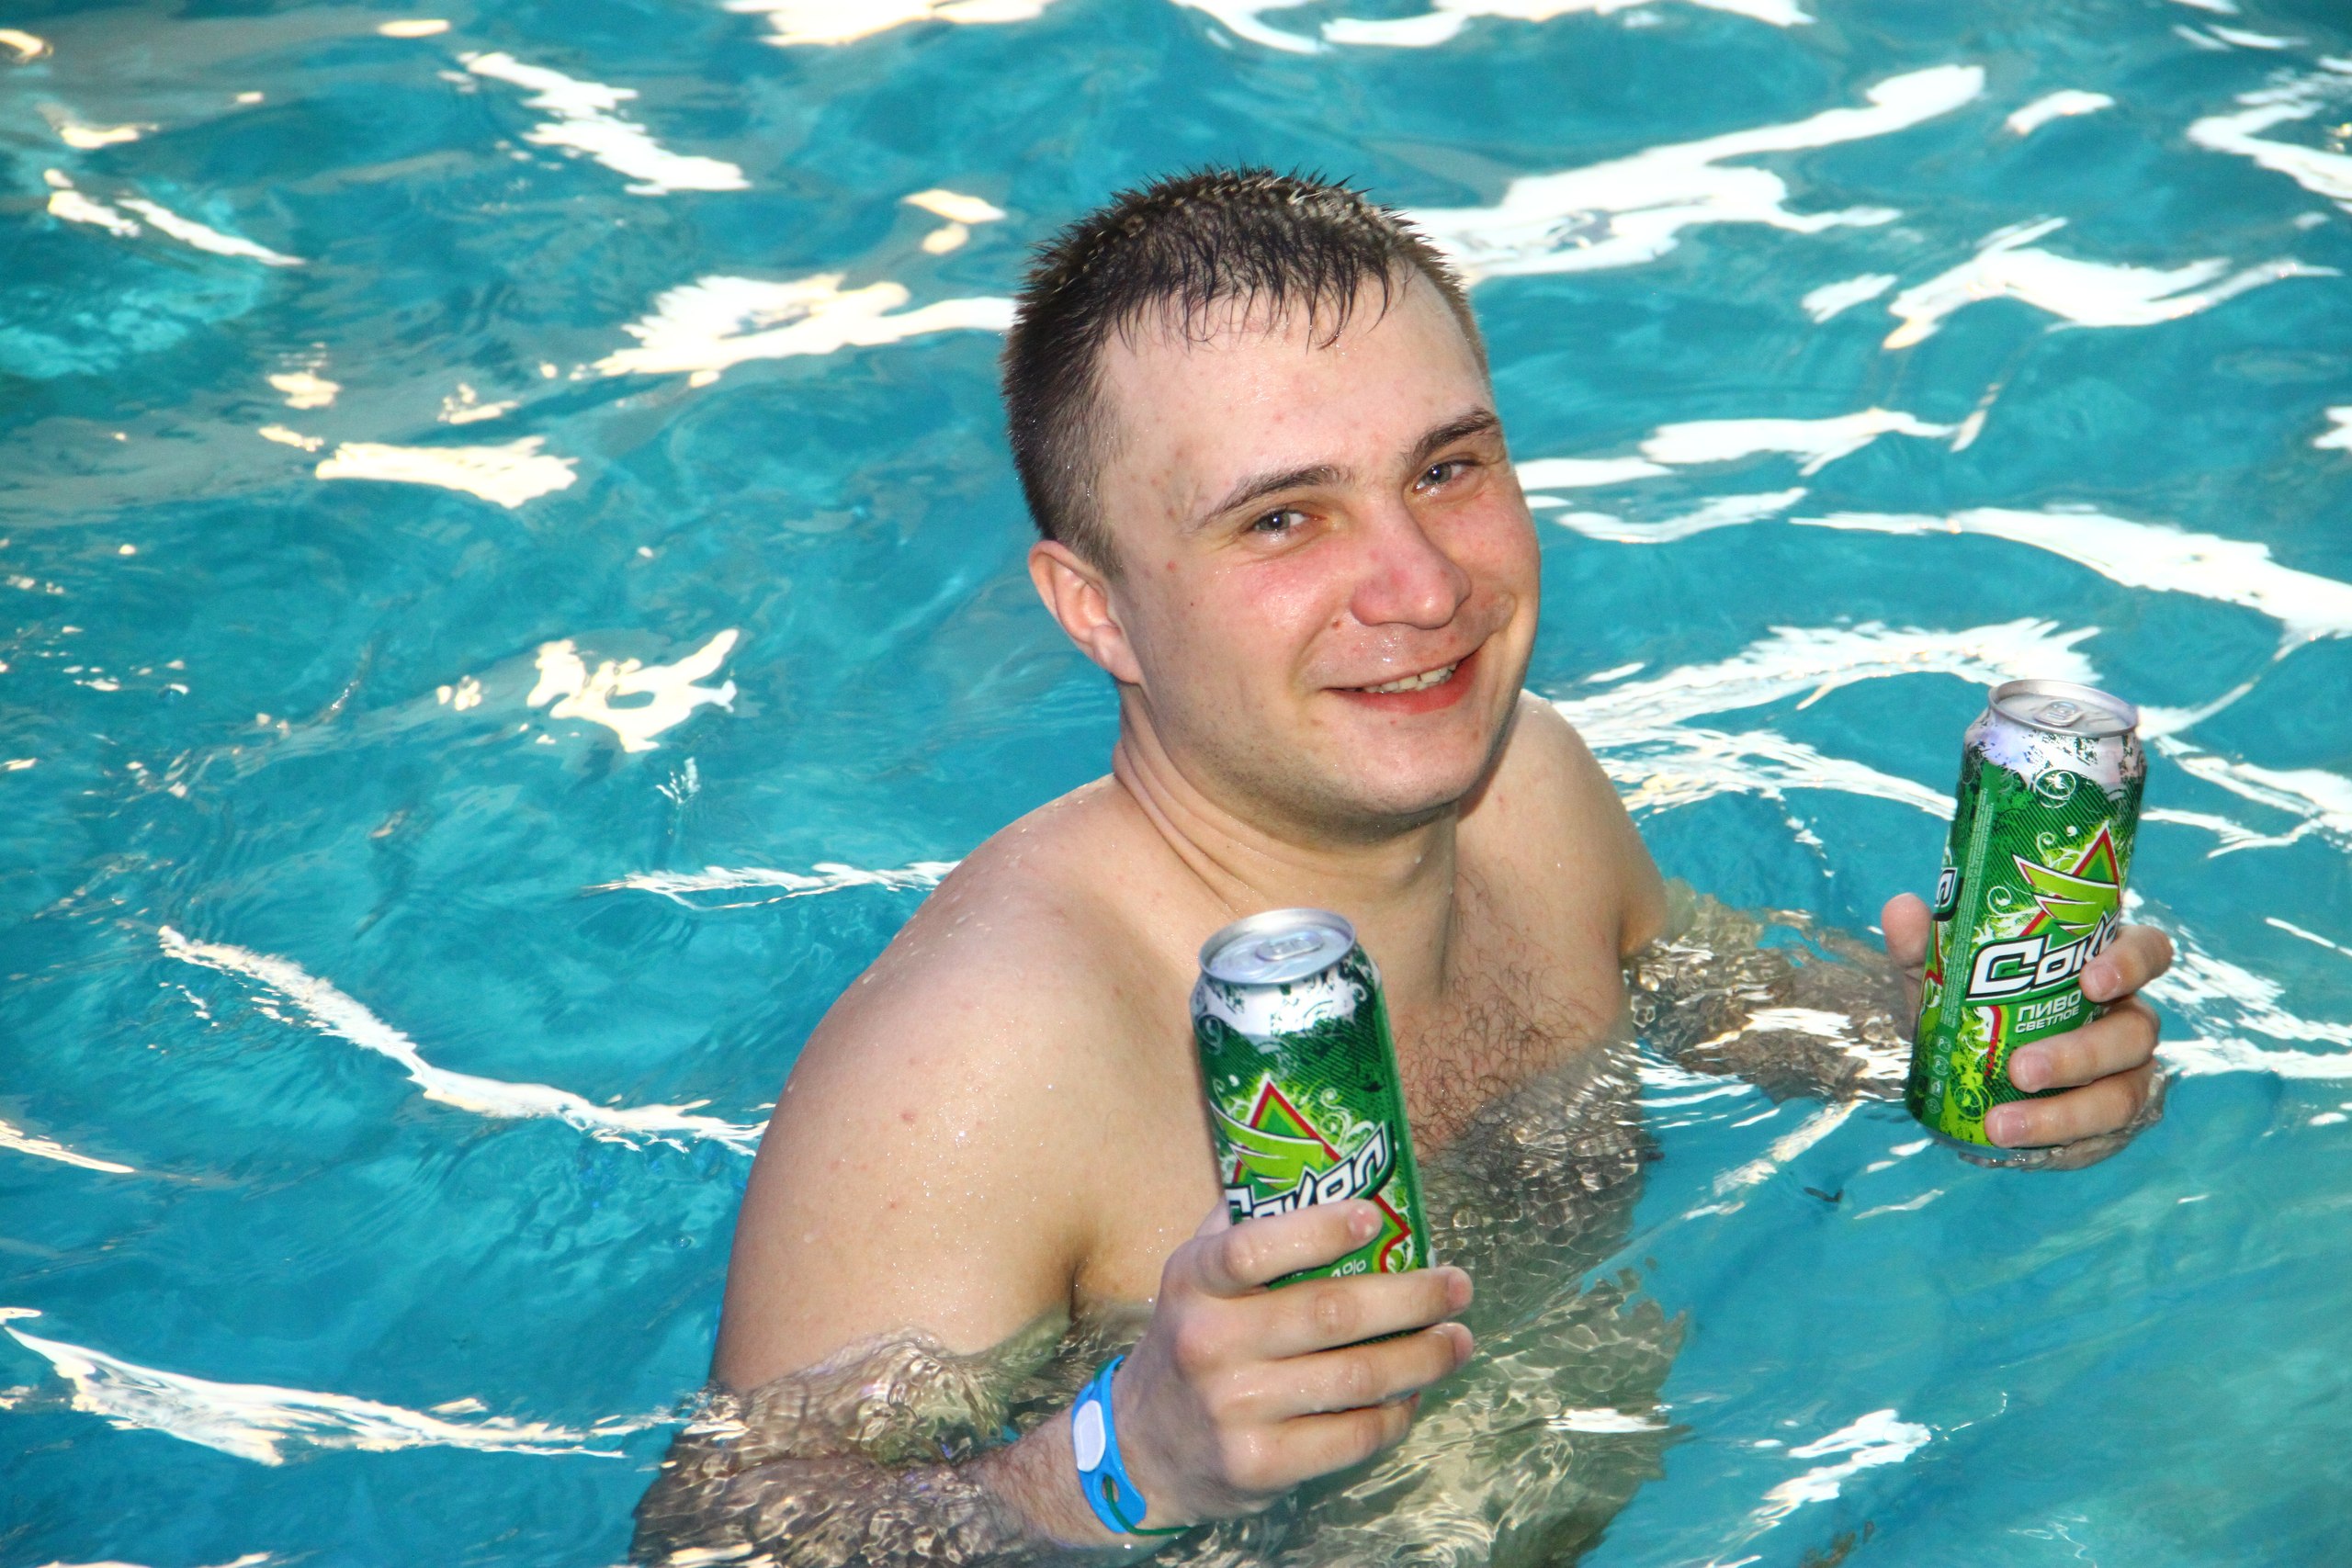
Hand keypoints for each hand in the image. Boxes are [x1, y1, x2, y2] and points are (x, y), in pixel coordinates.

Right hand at [1107, 1199, 1473, 1528]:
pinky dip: (1395, 1415)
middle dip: (1411, 1298)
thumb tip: (1326, 1166)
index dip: (1317, 1230)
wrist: (1142, 1448)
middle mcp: (1209, 1344)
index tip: (1376, 1217)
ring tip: (1457, 1342)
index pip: (1252, 1249)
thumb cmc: (1193, 1338)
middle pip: (1329, 1313)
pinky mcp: (1260, 1465)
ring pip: (1355, 1379)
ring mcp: (1234, 1410)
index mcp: (1194, 1282)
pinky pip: (1351, 1437)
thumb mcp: (1196, 1275)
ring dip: (1422, 1358)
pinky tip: (1412, 1395)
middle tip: (1457, 1285)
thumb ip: (1245, 1223)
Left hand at [1882, 893, 2171, 1161]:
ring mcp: (2126, 1074)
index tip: (2092, 981)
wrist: (1963, 1064)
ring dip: (2063, 1114)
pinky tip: (2013, 1148)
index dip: (2132, 963)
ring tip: (2000, 1125)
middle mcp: (2126, 1019)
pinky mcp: (2109, 1124)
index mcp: (2101, 966)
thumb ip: (1925, 942)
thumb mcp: (1942, 972)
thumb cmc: (1972, 1001)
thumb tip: (1901, 908)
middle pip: (2136, 1033)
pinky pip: (2099, 1140)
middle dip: (2080, 1054)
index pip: (2148, 951)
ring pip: (2121, 1095)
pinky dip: (2058, 1145)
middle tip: (2020, 1068)